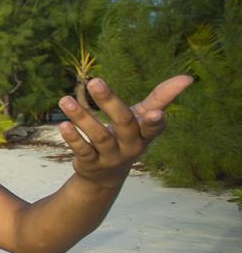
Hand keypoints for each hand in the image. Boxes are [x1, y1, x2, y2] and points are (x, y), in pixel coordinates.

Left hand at [57, 74, 192, 185]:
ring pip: (98, 137)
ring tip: (65, 100)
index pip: (154, 128)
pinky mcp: (91, 164)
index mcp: (144, 134)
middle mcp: (130, 147)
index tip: (156, 113)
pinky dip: (73, 138)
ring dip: (82, 117)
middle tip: (94, 81)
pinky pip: (83, 151)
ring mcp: (110, 157)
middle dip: (110, 102)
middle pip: (123, 124)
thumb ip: (161, 98)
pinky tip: (64, 124)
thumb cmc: (128, 136)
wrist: (107, 175)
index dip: (155, 122)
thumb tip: (188, 78)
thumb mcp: (143, 117)